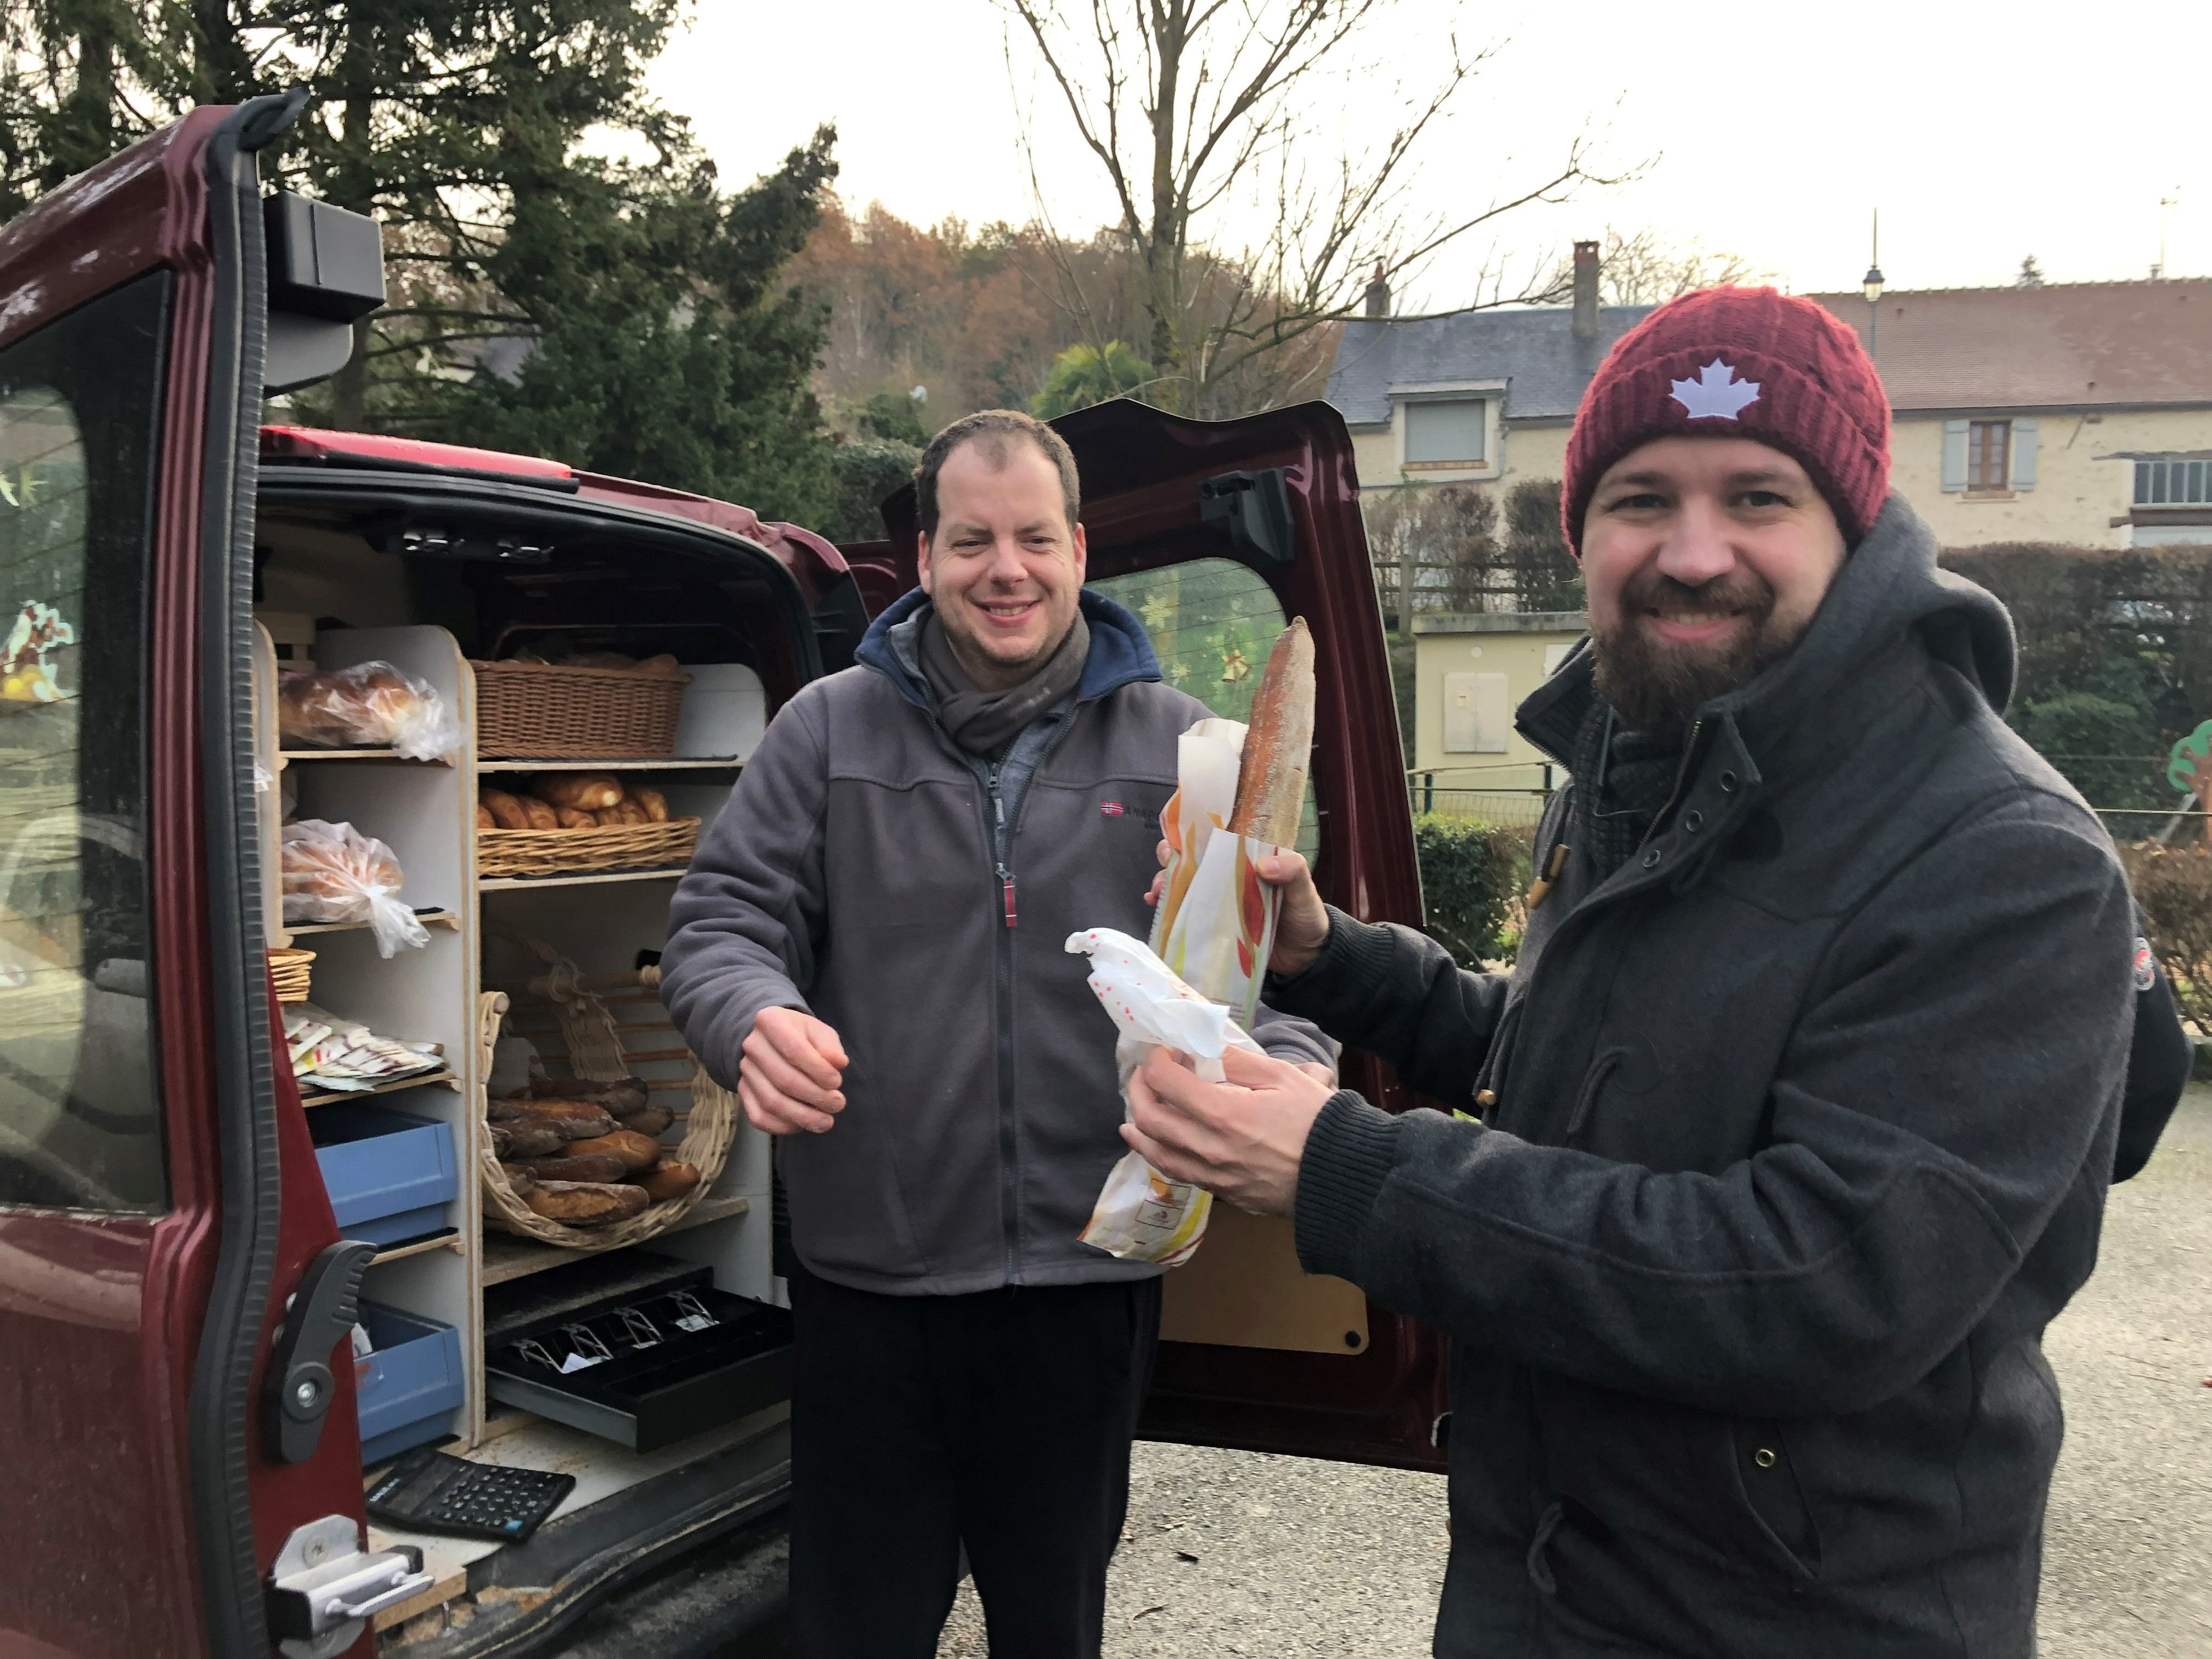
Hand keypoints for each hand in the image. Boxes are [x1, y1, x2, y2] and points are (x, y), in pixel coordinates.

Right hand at [739, 1006, 847, 1134]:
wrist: (773, 1039)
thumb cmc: (802, 1035)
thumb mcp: (819, 1031)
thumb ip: (830, 1047)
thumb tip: (838, 1063)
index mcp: (770, 1021)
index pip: (793, 1049)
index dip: (817, 1070)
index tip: (837, 1082)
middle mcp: (752, 1046)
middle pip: (783, 1079)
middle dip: (815, 1096)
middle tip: (838, 1104)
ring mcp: (744, 1071)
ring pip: (771, 1102)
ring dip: (802, 1116)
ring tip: (826, 1121)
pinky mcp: (743, 1093)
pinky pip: (759, 1117)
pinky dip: (783, 1126)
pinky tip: (803, 1125)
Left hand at [1122, 1044, 1335, 1215]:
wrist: (1341, 1176)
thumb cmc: (1317, 1121)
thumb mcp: (1282, 1077)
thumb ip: (1237, 1062)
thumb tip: (1202, 1049)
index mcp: (1224, 1114)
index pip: (1166, 1082)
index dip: (1157, 1061)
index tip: (1164, 1051)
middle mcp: (1208, 1148)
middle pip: (1150, 1119)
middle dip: (1139, 1090)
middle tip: (1144, 1075)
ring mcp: (1212, 1175)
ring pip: (1156, 1152)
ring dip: (1138, 1128)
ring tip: (1133, 1113)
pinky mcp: (1222, 1192)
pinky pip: (1177, 1173)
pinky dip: (1158, 1155)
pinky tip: (1154, 1146)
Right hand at [1145, 839, 1329, 979]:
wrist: (1306, 958)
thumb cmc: (1306, 915)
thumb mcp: (1304, 889)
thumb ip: (1292, 871)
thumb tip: (1263, 866)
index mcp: (1248, 857)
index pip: (1218, 836)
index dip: (1194, 832)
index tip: (1179, 835)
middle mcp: (1228, 875)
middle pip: (1193, 859)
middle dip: (1172, 857)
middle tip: (1167, 864)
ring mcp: (1218, 900)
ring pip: (1184, 885)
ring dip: (1166, 884)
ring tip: (1158, 892)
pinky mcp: (1213, 925)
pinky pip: (1186, 914)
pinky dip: (1169, 911)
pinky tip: (1158, 910)